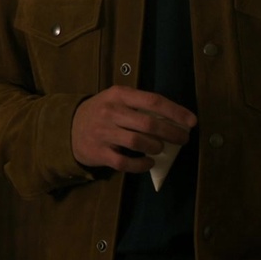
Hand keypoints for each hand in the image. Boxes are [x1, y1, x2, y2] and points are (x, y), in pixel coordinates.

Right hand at [70, 86, 196, 171]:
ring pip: (137, 142)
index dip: (175, 112)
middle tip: (182, 139)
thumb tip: (174, 119)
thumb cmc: (102, 112)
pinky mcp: (98, 152)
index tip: (192, 122)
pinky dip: (141, 165)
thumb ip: (140, 105)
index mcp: (118, 95)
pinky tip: (148, 162)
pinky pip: (124, 162)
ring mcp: (103, 133)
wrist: (68, 127)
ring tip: (160, 148)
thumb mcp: (117, 99)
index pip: (152, 101)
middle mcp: (110, 112)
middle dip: (171, 133)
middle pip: (148, 123)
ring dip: (155, 147)